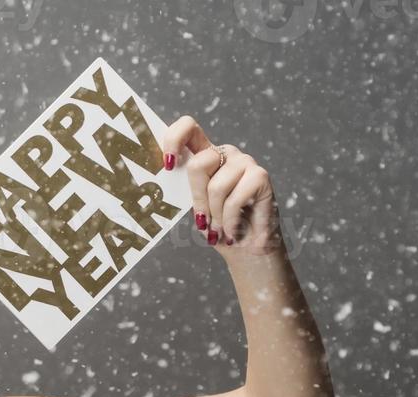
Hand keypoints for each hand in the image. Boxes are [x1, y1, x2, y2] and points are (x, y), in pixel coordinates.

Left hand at [163, 116, 282, 256]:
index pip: (188, 128)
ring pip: (216, 187)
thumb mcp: (193, 208)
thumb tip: (157, 184)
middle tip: (203, 221)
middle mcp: (224, 154)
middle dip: (197, 200)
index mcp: (204, 156)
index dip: (174, 139)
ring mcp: (244, 162)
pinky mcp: (260, 175)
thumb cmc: (216, 227)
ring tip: (219, 229)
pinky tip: (232, 231)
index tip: (167, 166)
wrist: (246, 247)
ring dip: (215, 216)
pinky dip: (228, 222)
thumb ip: (180, 192)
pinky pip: (234, 200)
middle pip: (198, 164)